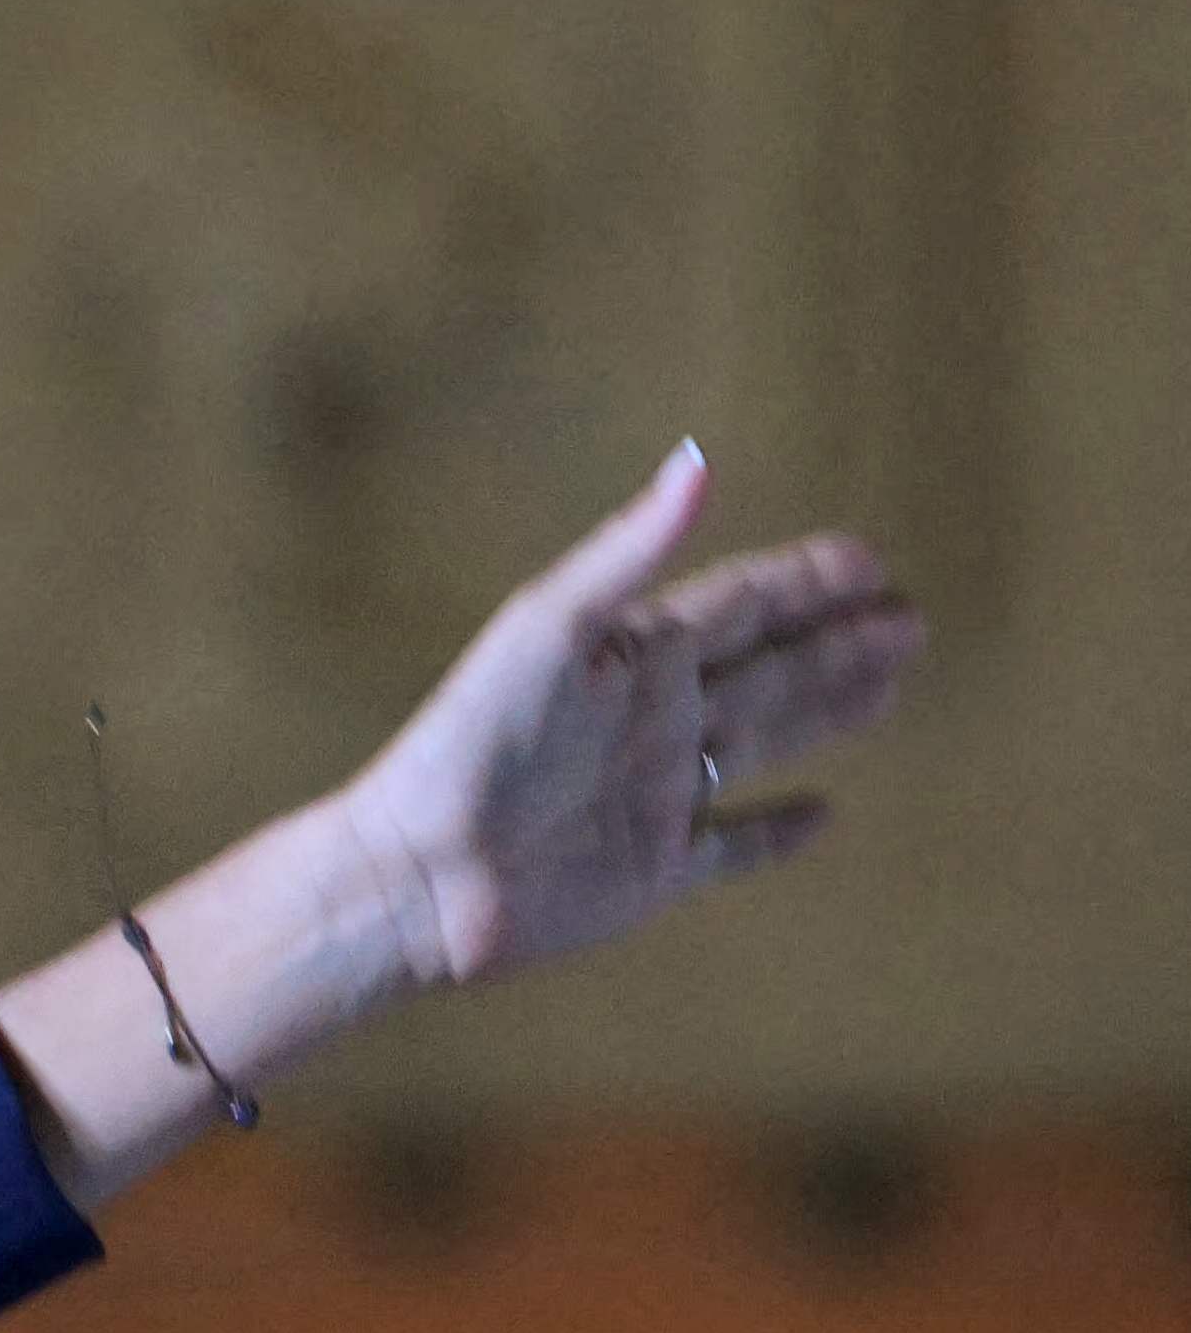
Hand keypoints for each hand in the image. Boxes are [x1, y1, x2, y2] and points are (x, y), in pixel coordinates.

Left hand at [330, 443, 916, 991]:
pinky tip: (823, 814)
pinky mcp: (654, 871)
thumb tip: (698, 458)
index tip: (870, 559)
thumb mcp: (550, 629)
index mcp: (631, 655)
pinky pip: (733, 847)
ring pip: (767, 739)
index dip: (803, 581)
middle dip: (838, 641)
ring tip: (892, 678)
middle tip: (912, 618)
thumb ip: (629, 550)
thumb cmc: (472, 741)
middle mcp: (652, 719)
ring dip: (829, 708)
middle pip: (768, 666)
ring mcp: (657, 795)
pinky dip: (778, 832)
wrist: (421, 874)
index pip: (739, 603)